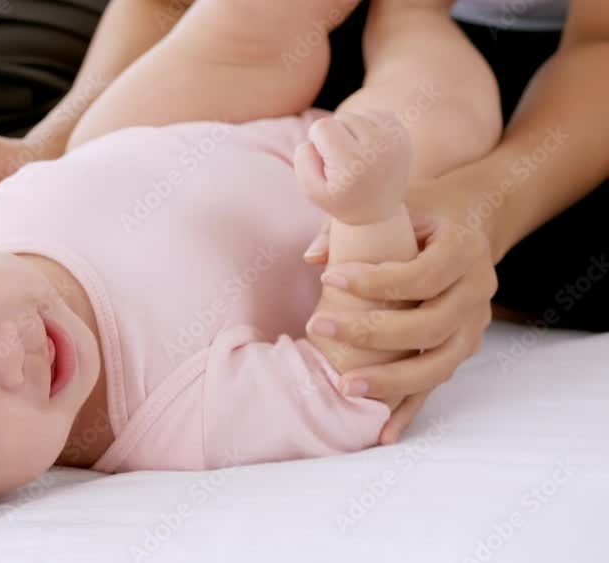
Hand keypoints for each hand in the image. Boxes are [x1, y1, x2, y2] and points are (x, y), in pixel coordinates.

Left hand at [303, 184, 497, 443]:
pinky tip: (383, 433)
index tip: (329, 279)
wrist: (472, 219)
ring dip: (392, 382)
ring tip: (345, 388)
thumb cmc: (422, 210)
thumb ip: (349, 224)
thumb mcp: (393, 203)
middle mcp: (478, 290)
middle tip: (319, 330)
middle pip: (430, 326)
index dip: (376, 282)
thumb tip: (312, 259)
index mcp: (464, 249)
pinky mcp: (462, 346)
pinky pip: (436, 383)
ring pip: (439, 365)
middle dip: (372, 334)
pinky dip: (410, 409)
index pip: (422, 275)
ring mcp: (475, 324)